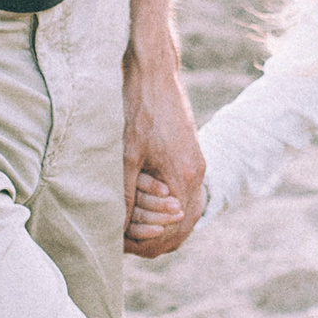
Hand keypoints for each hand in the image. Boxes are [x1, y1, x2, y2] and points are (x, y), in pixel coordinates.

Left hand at [123, 53, 205, 258]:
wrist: (154, 73)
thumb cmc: (138, 108)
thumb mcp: (126, 155)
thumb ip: (126, 194)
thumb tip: (119, 227)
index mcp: (184, 175)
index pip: (173, 229)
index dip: (148, 243)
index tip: (122, 244)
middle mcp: (197, 173)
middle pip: (184, 227)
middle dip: (157, 241)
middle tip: (127, 245)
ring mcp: (197, 165)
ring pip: (188, 214)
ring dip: (164, 227)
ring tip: (135, 233)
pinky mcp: (191, 157)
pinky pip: (186, 196)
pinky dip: (169, 210)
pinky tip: (147, 211)